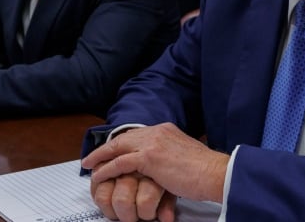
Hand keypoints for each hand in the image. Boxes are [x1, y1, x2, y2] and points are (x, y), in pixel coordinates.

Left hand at [82, 123, 228, 217]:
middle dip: (106, 147)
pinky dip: (106, 169)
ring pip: (118, 148)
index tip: (111, 150)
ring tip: (89, 165)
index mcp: (166, 130)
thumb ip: (170, 156)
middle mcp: (157, 132)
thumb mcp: (184, 156)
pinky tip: (98, 175)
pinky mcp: (149, 158)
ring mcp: (152, 143)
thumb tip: (163, 166)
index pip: (136, 134)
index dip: (121, 143)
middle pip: (123, 138)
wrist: (215, 172)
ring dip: (100, 157)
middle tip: (92, 156)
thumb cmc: (205, 170)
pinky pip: (120, 163)